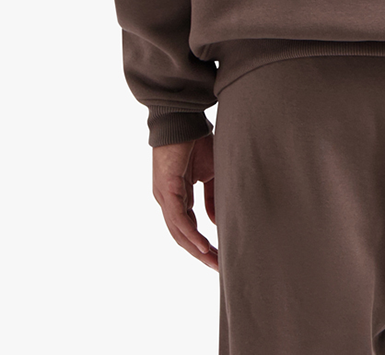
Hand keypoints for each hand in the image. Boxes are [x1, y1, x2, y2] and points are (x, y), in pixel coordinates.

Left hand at [152, 134, 217, 270]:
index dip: (202, 244)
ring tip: (213, 262)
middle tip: (219, 267)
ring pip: (178, 232)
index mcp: (177, 196)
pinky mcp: (167, 189)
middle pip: (182, 236)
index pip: (188, 228)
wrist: (184, 117)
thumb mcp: (211, 173)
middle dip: (201, 253)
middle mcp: (167, 200)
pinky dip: (191, 233)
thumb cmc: (197, 141)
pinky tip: (203, 245)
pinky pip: (178, 218)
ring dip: (196, 249)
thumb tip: (216, 222)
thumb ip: (212, 197)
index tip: (219, 257)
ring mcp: (165, 196)